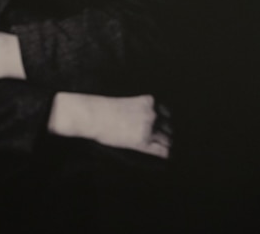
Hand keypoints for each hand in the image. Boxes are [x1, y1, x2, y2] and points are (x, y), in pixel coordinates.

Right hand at [48, 93, 170, 158]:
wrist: (91, 115)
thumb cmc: (102, 108)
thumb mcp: (125, 102)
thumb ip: (140, 109)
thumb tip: (146, 122)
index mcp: (148, 102)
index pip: (166, 112)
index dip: (166, 120)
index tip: (166, 126)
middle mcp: (151, 114)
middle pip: (168, 126)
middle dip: (167, 132)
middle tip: (166, 138)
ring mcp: (148, 128)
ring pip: (167, 139)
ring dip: (167, 143)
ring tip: (167, 147)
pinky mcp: (142, 142)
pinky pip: (161, 151)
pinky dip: (165, 153)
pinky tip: (167, 156)